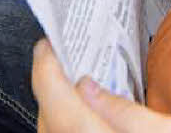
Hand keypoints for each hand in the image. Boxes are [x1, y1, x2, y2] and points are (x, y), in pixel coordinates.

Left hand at [32, 40, 170, 132]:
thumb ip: (125, 108)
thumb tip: (88, 88)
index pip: (52, 93)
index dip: (45, 64)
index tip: (47, 45)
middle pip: (46, 115)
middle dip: (52, 87)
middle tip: (66, 64)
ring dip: (56, 113)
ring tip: (75, 95)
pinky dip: (62, 130)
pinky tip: (82, 124)